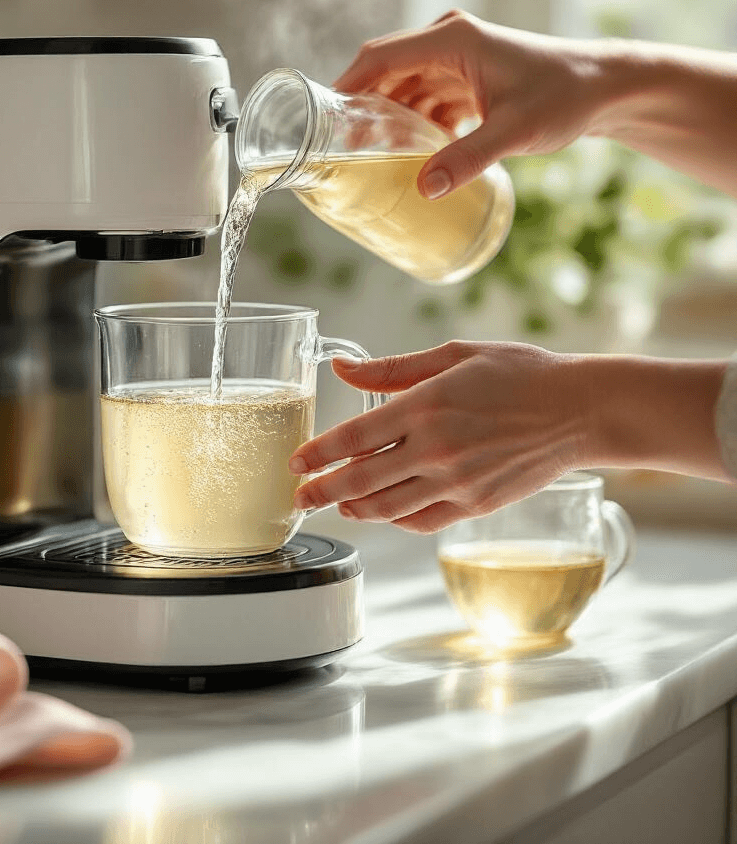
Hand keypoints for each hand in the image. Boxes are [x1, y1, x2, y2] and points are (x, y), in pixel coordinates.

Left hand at [289, 341, 589, 532]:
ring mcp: (457, 482)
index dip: (319, 452)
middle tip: (298, 497)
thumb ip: (391, 368)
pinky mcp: (476, 505)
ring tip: (336, 505)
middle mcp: (437, 449)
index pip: (355, 437)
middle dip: (322, 491)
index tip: (297, 462)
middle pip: (362, 480)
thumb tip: (342, 367)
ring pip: (388, 507)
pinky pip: (423, 520)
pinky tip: (382, 511)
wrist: (579, 410)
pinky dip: (395, 519)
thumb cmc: (519, 373)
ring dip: (355, 509)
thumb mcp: (452, 355)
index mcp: (427, 406)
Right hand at [334, 11, 607, 199]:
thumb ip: (468, 158)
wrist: (606, 88)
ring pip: (405, 88)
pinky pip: (426, 99)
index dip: (346, 84)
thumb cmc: (565, 96)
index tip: (322, 117)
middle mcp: (449, 44)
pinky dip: (414, 123)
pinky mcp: (467, 78)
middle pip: (386, 73)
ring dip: (389, 119)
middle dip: (364, 109)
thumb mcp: (513, 131)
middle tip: (342, 148)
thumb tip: (425, 190)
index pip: (379, 56)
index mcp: (452, 40)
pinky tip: (410, 153)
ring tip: (370, 156)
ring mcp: (458, 60)